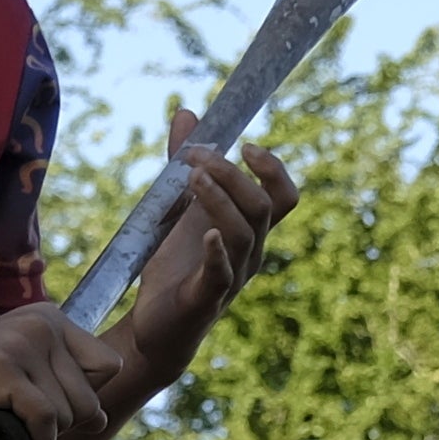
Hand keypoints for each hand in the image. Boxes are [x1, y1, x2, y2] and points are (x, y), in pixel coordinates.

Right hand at [0, 303, 124, 439]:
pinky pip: (44, 420)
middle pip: (90, 398)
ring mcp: (18, 344)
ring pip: (68, 414)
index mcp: (48, 317)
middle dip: (63, 427)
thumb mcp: (14, 366)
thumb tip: (102, 418)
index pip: (108, 366)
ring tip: (11, 432)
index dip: (85, 398)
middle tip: (22, 426)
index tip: (48, 407)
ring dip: (45, 439)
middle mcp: (39, 323)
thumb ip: (57, 380)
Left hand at [117, 102, 301, 365]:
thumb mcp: (177, 206)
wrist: (155, 326)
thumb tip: (186, 112)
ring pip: (244, 233)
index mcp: (249, 230)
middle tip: (194, 154)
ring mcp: (231, 277)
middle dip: (231, 174)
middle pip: (261, 206)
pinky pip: (220, 274)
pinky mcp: (205, 299)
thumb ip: (184, 162)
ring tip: (189, 177)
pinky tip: (206, 234)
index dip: (273, 168)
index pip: (283, 196)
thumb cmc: (173, 265)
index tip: (245, 145)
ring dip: (219, 200)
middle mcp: (250, 252)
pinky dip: (216, 252)